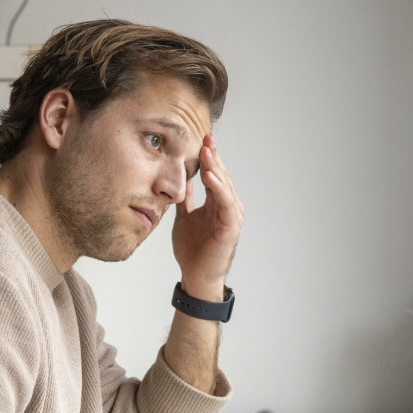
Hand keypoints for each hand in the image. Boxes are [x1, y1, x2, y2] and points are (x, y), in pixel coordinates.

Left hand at [171, 133, 243, 300]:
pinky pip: (225, 203)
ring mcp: (230, 216)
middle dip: (214, 156)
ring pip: (224, 186)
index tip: (201, 138)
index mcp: (216, 203)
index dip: (209, 156)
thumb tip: (182, 179)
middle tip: (206, 136)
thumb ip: (186, 199)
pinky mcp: (230, 227)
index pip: (214, 174)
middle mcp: (226, 206)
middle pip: (221, 176)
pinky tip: (210, 176)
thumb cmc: (192, 249)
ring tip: (208, 151)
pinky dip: (219, 189)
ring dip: (217, 168)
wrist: (195, 276)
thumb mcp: (184, 217)